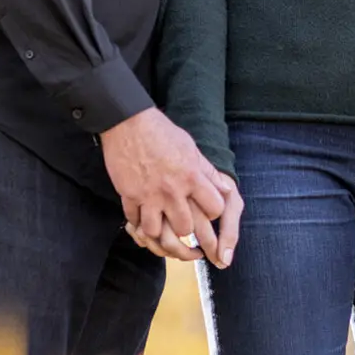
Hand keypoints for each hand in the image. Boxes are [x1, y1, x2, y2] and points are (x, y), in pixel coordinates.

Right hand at [101, 108, 236, 267]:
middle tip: (181, 222)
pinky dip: (137, 223)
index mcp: (192, 177)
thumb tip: (226, 190)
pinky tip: (140, 218)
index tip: (206, 210)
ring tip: (160, 225)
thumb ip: (208, 172)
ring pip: (156, 232)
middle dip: (184, 228)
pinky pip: (133, 221)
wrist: (127, 123)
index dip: (213, 213)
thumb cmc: (161, 132)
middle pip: (185, 228)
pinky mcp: (129, 195)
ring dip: (158, 231)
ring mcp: (149, 195)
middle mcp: (172, 190)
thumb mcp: (191, 148)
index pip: (215, 210)